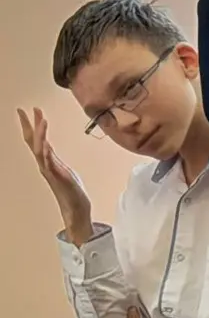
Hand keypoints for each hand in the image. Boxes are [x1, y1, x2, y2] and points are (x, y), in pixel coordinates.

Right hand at [18, 108, 92, 239]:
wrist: (76, 208)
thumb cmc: (71, 190)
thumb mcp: (64, 169)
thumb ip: (54, 158)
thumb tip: (48, 146)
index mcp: (48, 161)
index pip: (37, 139)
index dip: (33, 125)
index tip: (31, 110)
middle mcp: (45, 164)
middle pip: (33, 141)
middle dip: (28, 125)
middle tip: (23, 110)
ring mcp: (49, 170)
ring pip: (39, 148)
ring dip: (39, 133)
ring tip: (40, 118)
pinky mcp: (56, 176)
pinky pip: (48, 160)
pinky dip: (45, 150)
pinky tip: (44, 141)